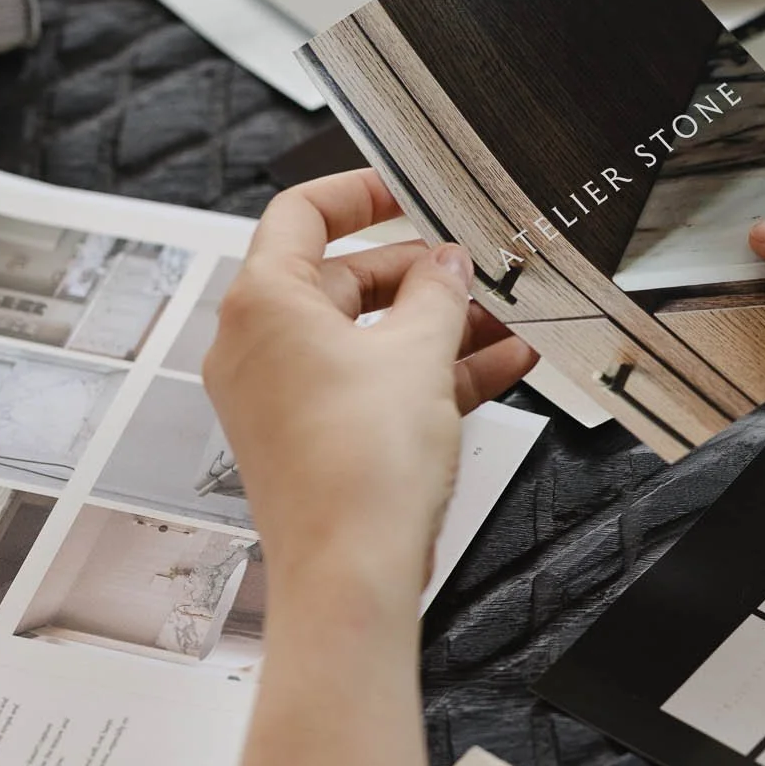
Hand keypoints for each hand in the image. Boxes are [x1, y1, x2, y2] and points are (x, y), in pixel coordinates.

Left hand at [203, 169, 535, 601]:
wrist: (350, 575)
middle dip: (423, 275)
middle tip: (479, 271)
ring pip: (367, 338)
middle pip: (345, 279)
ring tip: (507, 322)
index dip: (359, 193)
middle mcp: (257, 346)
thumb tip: (446, 265)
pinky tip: (499, 368)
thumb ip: (438, 294)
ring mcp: (281, 396)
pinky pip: (370, 384)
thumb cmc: (360, 469)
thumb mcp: (419, 355)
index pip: (301, 214)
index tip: (407, 190)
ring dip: (438, 327)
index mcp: (263, 304)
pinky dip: (426, 373)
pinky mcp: (310, 439)